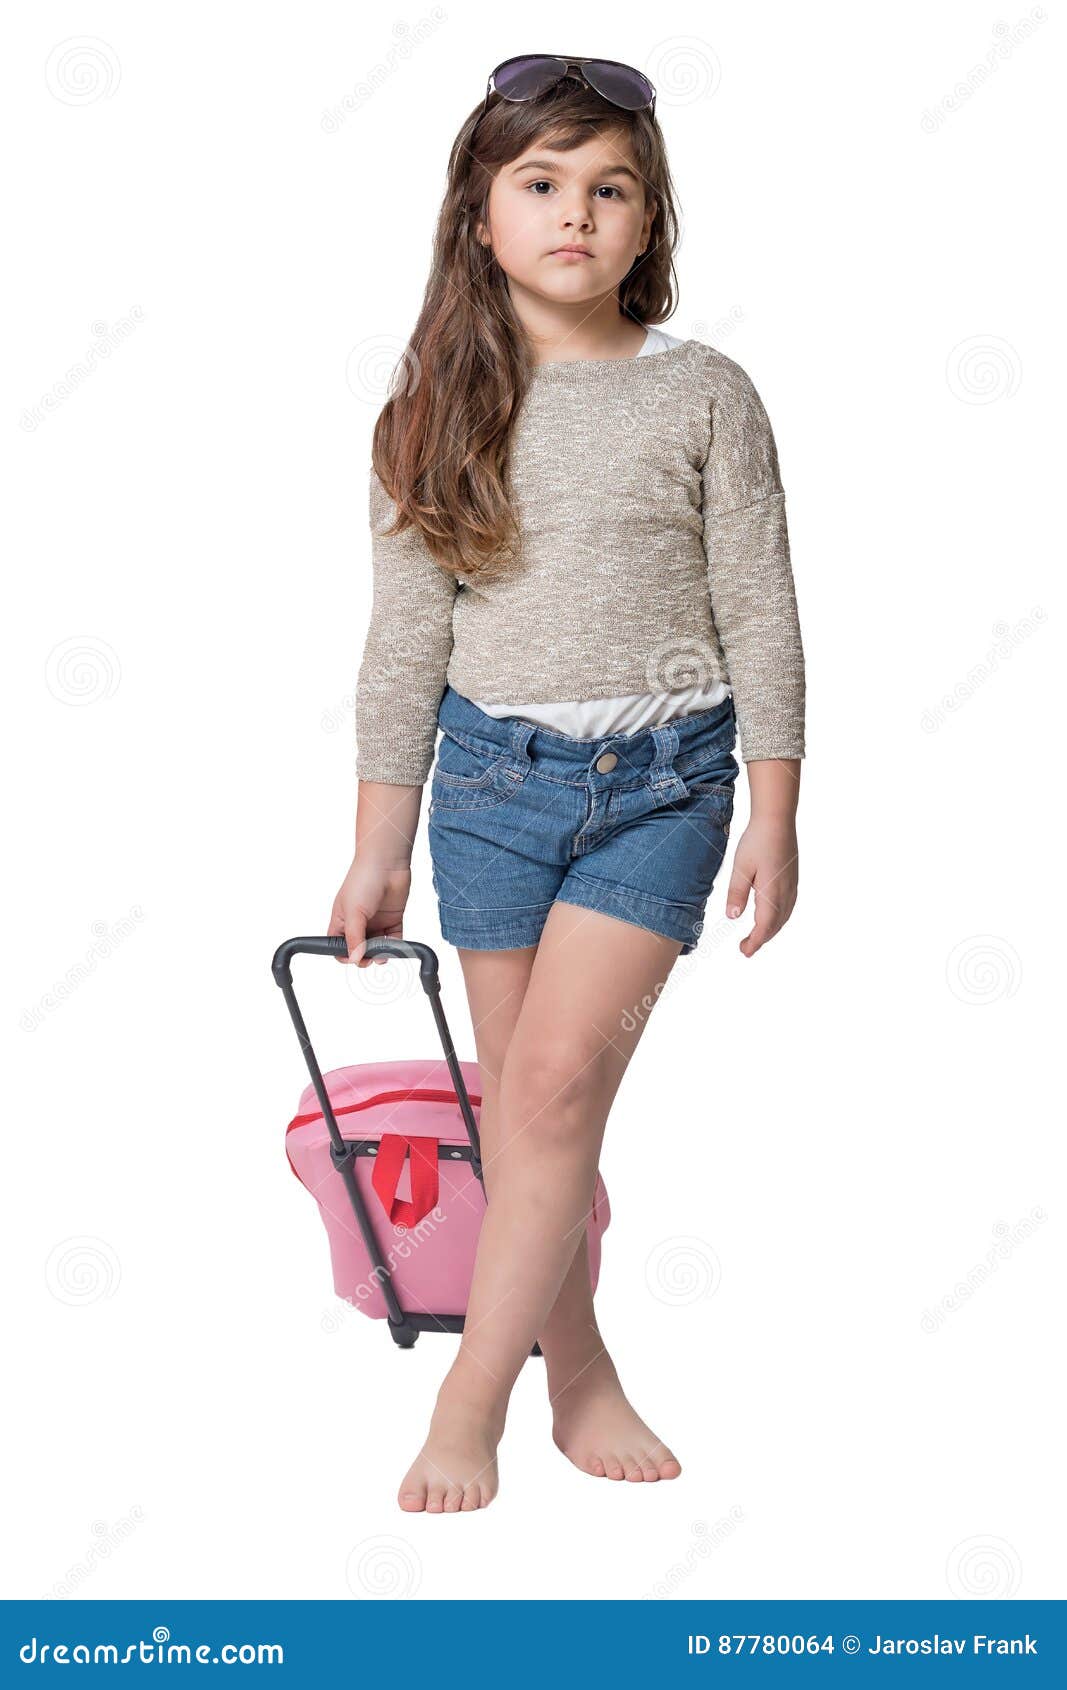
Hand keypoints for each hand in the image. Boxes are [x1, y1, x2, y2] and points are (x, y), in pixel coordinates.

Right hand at [327, 853, 411, 967]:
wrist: (387, 863)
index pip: (338, 945)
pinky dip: (395, 946)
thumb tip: (355, 959)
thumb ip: (354, 938)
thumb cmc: (363, 880)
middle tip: (370, 957)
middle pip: (359, 949)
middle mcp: (358, 922)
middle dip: (364, 956)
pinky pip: (394, 939)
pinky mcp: (392, 919)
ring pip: (377, 946)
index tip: (353, 959)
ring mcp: (376, 921)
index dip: (344, 955)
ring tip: (384, 952)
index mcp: (342, 920)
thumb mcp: (354, 912)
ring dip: (381, 953)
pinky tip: (395, 946)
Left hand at [724, 815, 797, 956]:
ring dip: (771, 929)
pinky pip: (788, 906)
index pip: (764, 926)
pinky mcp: (793, 878)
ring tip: (758, 936)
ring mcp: (792, 885)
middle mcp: (786, 892)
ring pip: (784, 916)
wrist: (777, 820)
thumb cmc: (757, 841)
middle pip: (775, 925)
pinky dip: (779, 918)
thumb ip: (736, 894)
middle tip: (746, 948)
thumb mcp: (740, 868)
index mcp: (771, 893)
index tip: (744, 951)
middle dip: (762, 939)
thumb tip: (732, 917)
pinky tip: (773, 915)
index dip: (755, 941)